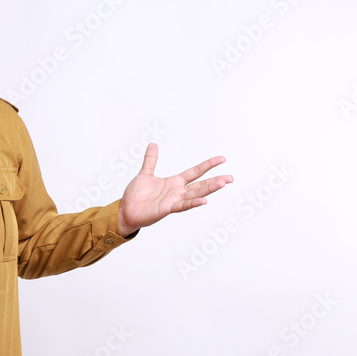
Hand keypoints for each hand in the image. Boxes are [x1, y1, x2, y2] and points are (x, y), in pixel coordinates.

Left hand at [117, 144, 232, 236]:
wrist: (126, 210)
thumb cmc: (136, 196)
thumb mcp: (145, 174)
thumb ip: (151, 160)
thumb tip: (153, 145)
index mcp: (174, 182)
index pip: (195, 172)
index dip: (208, 165)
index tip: (222, 159)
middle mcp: (177, 192)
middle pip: (200, 185)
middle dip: (215, 180)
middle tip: (230, 178)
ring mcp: (174, 200)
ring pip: (195, 194)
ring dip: (208, 189)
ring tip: (222, 184)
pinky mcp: (167, 209)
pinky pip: (182, 206)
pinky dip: (193, 203)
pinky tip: (204, 201)